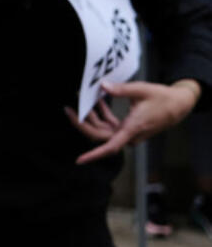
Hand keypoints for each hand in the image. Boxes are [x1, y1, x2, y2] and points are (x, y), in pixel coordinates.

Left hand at [65, 79, 200, 164]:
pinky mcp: (129, 128)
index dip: (94, 154)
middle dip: (82, 123)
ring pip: (103, 129)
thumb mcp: (141, 90)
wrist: (178, 105)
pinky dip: (102, 114)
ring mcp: (128, 132)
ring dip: (91, 116)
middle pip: (99, 135)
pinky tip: (97, 101)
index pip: (110, 147)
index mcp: (132, 129)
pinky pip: (110, 124)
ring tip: (81, 99)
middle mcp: (129, 134)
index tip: (79, 160)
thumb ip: (121, 89)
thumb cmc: (162, 98)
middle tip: (68, 108)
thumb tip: (103, 86)